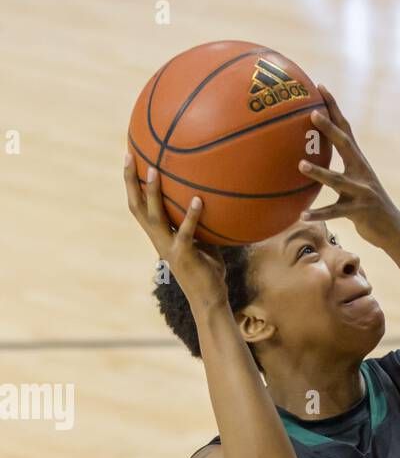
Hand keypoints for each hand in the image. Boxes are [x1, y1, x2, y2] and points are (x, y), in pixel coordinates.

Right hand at [123, 155, 226, 309]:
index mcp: (160, 236)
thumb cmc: (209, 272)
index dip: (132, 185)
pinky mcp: (184, 256)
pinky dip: (191, 216)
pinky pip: (186, 232)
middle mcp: (159, 240)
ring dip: (152, 193)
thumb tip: (211, 199)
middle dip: (130, 181)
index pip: (140, 207)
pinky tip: (198, 200)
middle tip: (129, 155)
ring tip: (154, 170)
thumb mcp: (204, 243)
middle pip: (137, 207)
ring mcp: (169, 248)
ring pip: (154, 216)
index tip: (130, 160)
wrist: (209, 301)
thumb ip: (201, 224)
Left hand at [299, 86, 399, 248]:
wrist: (393, 229)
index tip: (320, 87)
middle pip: (345, 145)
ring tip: (301, 164)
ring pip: (338, 180)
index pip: (345, 129)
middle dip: (329, 128)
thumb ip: (338, 172)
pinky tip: (302, 216)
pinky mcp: (360, 212)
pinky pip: (335, 212)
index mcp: (359, 162)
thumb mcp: (355, 185)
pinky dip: (318, 214)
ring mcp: (362, 192)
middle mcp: (361, 172)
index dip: (333, 108)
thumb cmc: (368, 207)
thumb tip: (311, 161)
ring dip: (319, 172)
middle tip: (312, 113)